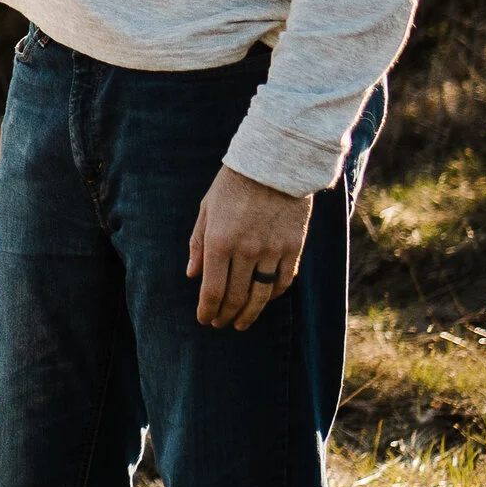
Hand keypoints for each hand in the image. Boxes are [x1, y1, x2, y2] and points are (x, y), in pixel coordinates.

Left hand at [188, 166, 313, 330]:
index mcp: (219, 241)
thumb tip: (192, 275)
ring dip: (250, 313)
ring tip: (242, 323)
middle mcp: (246, 250)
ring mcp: (272, 250)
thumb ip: (198, 244)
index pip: (212, 290)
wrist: (276, 162)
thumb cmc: (235, 183)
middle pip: (236, 297)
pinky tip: (265, 300)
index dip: (207, 310)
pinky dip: (273, 295)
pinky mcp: (293, 246)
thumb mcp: (207, 209)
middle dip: (226, 315)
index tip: (205, 319)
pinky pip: (283, 280)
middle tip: (221, 324)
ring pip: (261, 295)